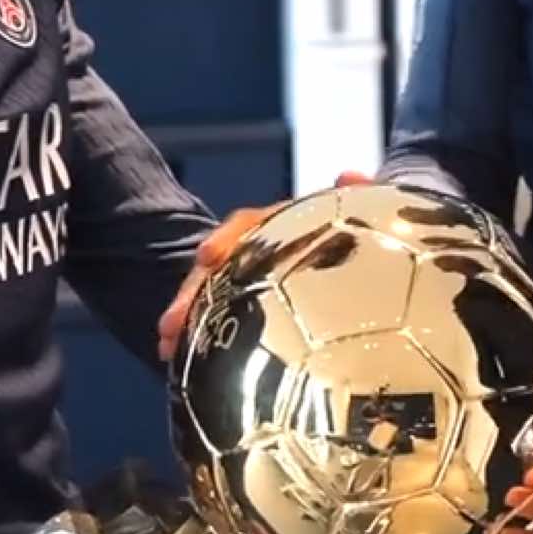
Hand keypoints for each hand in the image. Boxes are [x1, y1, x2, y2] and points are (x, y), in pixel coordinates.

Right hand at [158, 170, 375, 361]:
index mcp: (284, 225)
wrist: (364, 244)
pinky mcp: (251, 300)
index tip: (206, 256)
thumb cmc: (362, 229)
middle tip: (170, 323)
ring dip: (187, 314)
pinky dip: (199, 332)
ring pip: (213, 290)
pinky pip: (220, 312)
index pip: (248, 224)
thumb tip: (349, 174)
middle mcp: (261, 247)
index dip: (226, 238)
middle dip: (191, 290)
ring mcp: (253, 273)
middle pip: (219, 264)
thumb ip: (360, 195)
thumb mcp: (365, 212)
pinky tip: (178, 359)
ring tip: (166, 346)